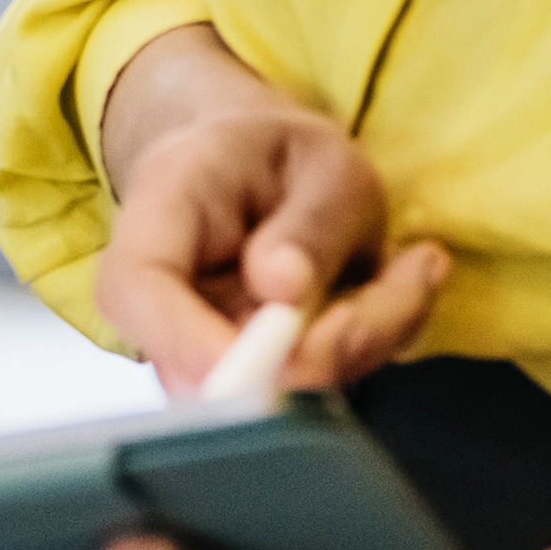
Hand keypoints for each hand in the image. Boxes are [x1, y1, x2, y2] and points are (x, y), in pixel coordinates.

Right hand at [91, 31, 449, 399]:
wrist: (260, 170)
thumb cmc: (281, 157)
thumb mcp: (324, 161)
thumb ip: (311, 223)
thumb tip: (284, 291)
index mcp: (159, 212)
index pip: (138, 291)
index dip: (193, 341)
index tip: (281, 347)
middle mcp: (163, 298)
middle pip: (208, 369)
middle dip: (326, 348)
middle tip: (411, 276)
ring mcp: (199, 348)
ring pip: (275, 391)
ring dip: (365, 341)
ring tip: (412, 268)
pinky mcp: (246, 378)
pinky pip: (314, 392)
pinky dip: (371, 348)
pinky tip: (396, 290)